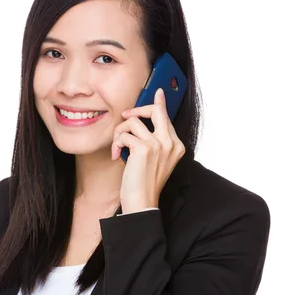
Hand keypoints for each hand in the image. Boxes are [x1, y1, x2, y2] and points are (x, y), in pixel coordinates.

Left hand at [111, 88, 185, 213]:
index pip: (167, 118)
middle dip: (137, 110)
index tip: (158, 92)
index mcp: (177, 146)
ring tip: (117, 147)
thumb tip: (139, 123)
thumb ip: (153, 142)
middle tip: (126, 116)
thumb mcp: (153, 160)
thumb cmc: (144, 184)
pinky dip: (116, 144)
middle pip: (155, 111)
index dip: (159, 104)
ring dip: (119, 133)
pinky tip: (116, 155)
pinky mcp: (144, 148)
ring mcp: (159, 145)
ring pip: (133, 122)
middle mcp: (170, 143)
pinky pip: (124, 134)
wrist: (142, 202)